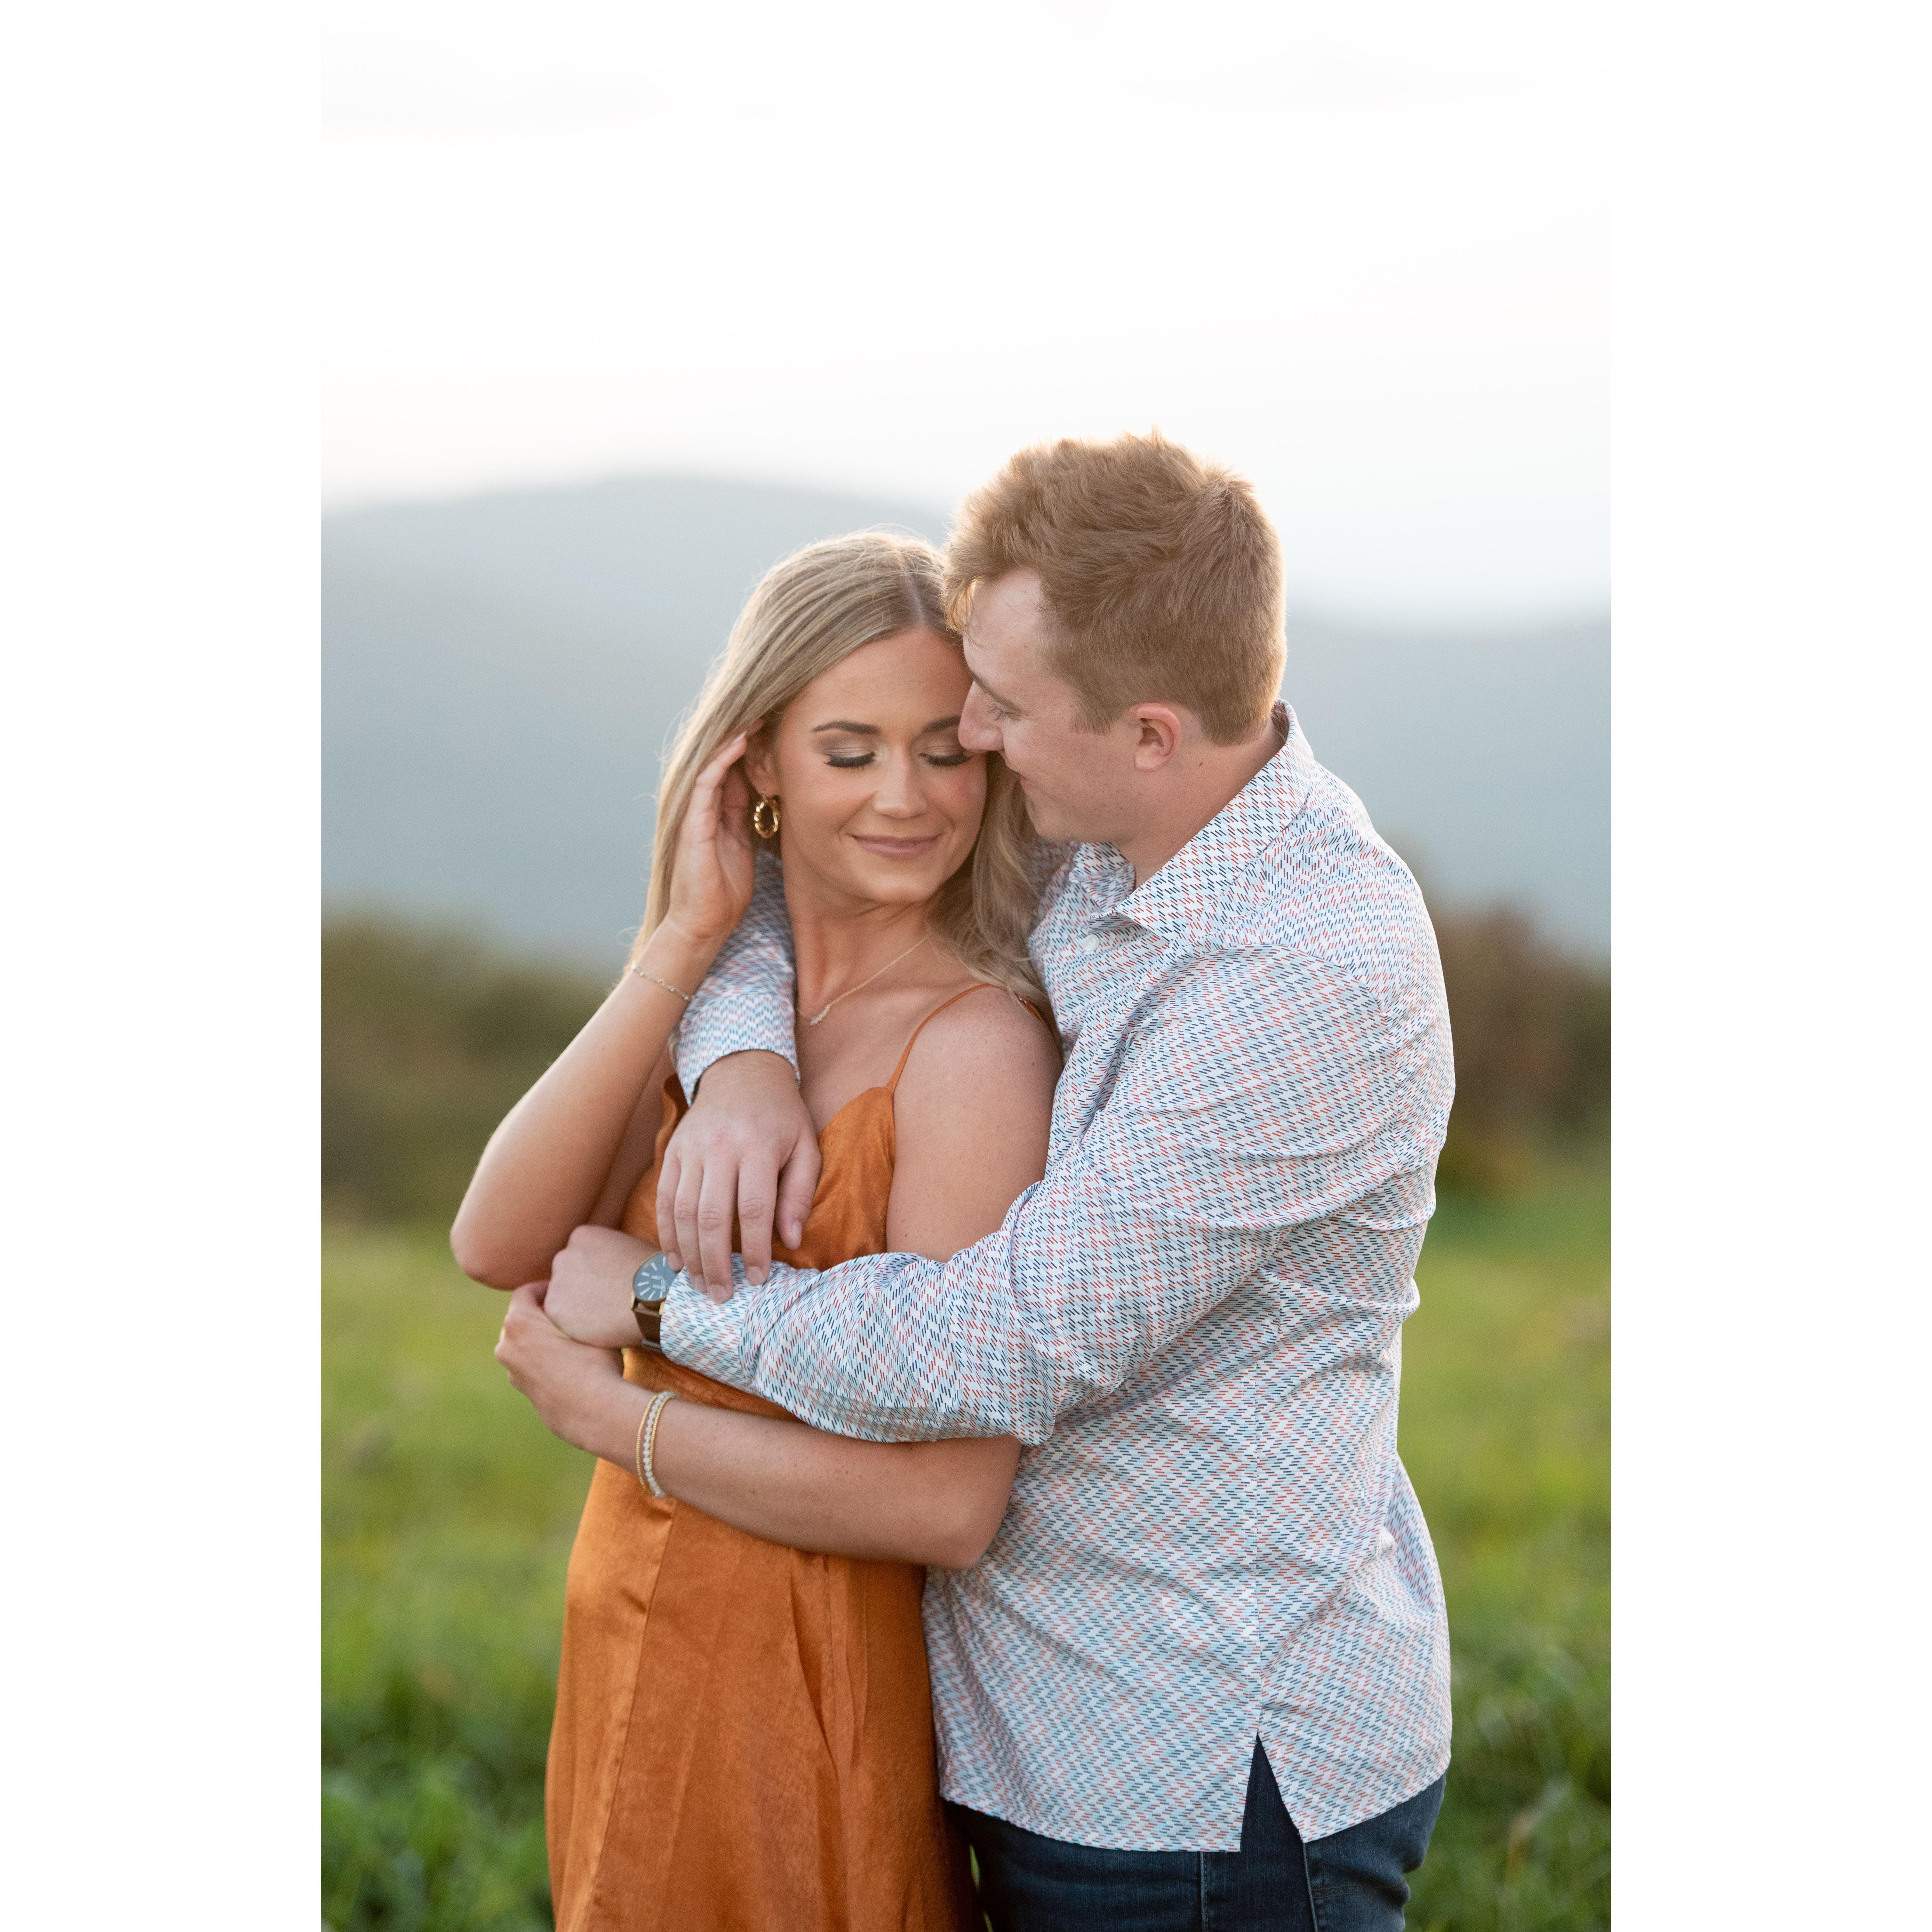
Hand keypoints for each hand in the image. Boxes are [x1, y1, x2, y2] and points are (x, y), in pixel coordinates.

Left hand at [494, 1283, 636, 1457]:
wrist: (594, 1413)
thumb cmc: (595, 1363)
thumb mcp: (589, 1325)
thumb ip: (576, 1310)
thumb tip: (583, 1300)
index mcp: (519, 1323)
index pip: (525, 1292)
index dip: (545, 1286)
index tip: (564, 1289)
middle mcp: (507, 1346)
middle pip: (521, 1317)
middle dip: (541, 1312)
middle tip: (568, 1312)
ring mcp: (512, 1371)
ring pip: (523, 1343)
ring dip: (540, 1337)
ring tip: (569, 1338)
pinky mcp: (522, 1389)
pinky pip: (529, 1363)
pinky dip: (542, 1357)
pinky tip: (568, 1362)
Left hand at [546, 1224, 653, 1347]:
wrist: (653, 1297)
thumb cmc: (652, 1274)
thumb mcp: (628, 1248)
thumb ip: (610, 1253)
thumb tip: (611, 1265)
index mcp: (582, 1236)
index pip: (578, 1256)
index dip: (594, 1273)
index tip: (608, 1282)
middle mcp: (563, 1255)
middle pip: (567, 1275)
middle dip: (582, 1288)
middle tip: (605, 1301)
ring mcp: (557, 1281)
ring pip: (562, 1297)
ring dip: (578, 1307)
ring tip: (605, 1314)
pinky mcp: (554, 1308)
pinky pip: (561, 1319)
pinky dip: (576, 1325)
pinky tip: (599, 1325)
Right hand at [653, 730, 758, 957]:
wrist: (704, 924)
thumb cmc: (725, 892)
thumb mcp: (743, 846)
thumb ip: (746, 819)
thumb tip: (763, 794)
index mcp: (717, 814)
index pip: (733, 770)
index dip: (750, 748)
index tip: (773, 728)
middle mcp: (703, 809)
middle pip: (720, 762)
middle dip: (742, 736)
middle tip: (766, 711)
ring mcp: (694, 814)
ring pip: (711, 765)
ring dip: (732, 740)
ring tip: (754, 717)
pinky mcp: (692, 824)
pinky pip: (706, 783)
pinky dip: (721, 761)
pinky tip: (739, 743)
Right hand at [658, 1050, 820, 1296]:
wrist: (742, 1072)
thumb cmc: (781, 1117)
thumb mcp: (806, 1147)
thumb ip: (800, 1194)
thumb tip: (791, 1241)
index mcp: (759, 1147)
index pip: (755, 1209)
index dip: (756, 1250)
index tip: (759, 1280)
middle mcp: (720, 1147)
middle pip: (712, 1216)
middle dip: (716, 1263)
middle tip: (722, 1296)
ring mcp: (691, 1149)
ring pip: (683, 1212)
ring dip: (689, 1255)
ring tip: (700, 1285)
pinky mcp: (672, 1151)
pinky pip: (664, 1198)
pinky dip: (667, 1233)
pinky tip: (676, 1260)